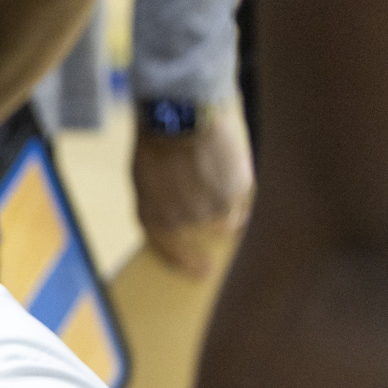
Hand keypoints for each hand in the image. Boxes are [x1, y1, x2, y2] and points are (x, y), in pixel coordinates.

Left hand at [132, 109, 253, 279]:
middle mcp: (181, 222)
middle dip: (211, 222)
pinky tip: (236, 171)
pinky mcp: (236, 193)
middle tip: (223, 216)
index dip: (185, 261)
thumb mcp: (144, 175)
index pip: (169, 250)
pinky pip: (243, 198)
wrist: (181, 115)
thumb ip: (160, 199)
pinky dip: (240, 189)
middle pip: (204, 231)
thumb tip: (179, 212)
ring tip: (228, 182)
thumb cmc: (156, 139)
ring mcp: (211, 210)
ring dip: (230, 206)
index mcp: (153, 218)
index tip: (202, 272)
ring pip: (228, 219)